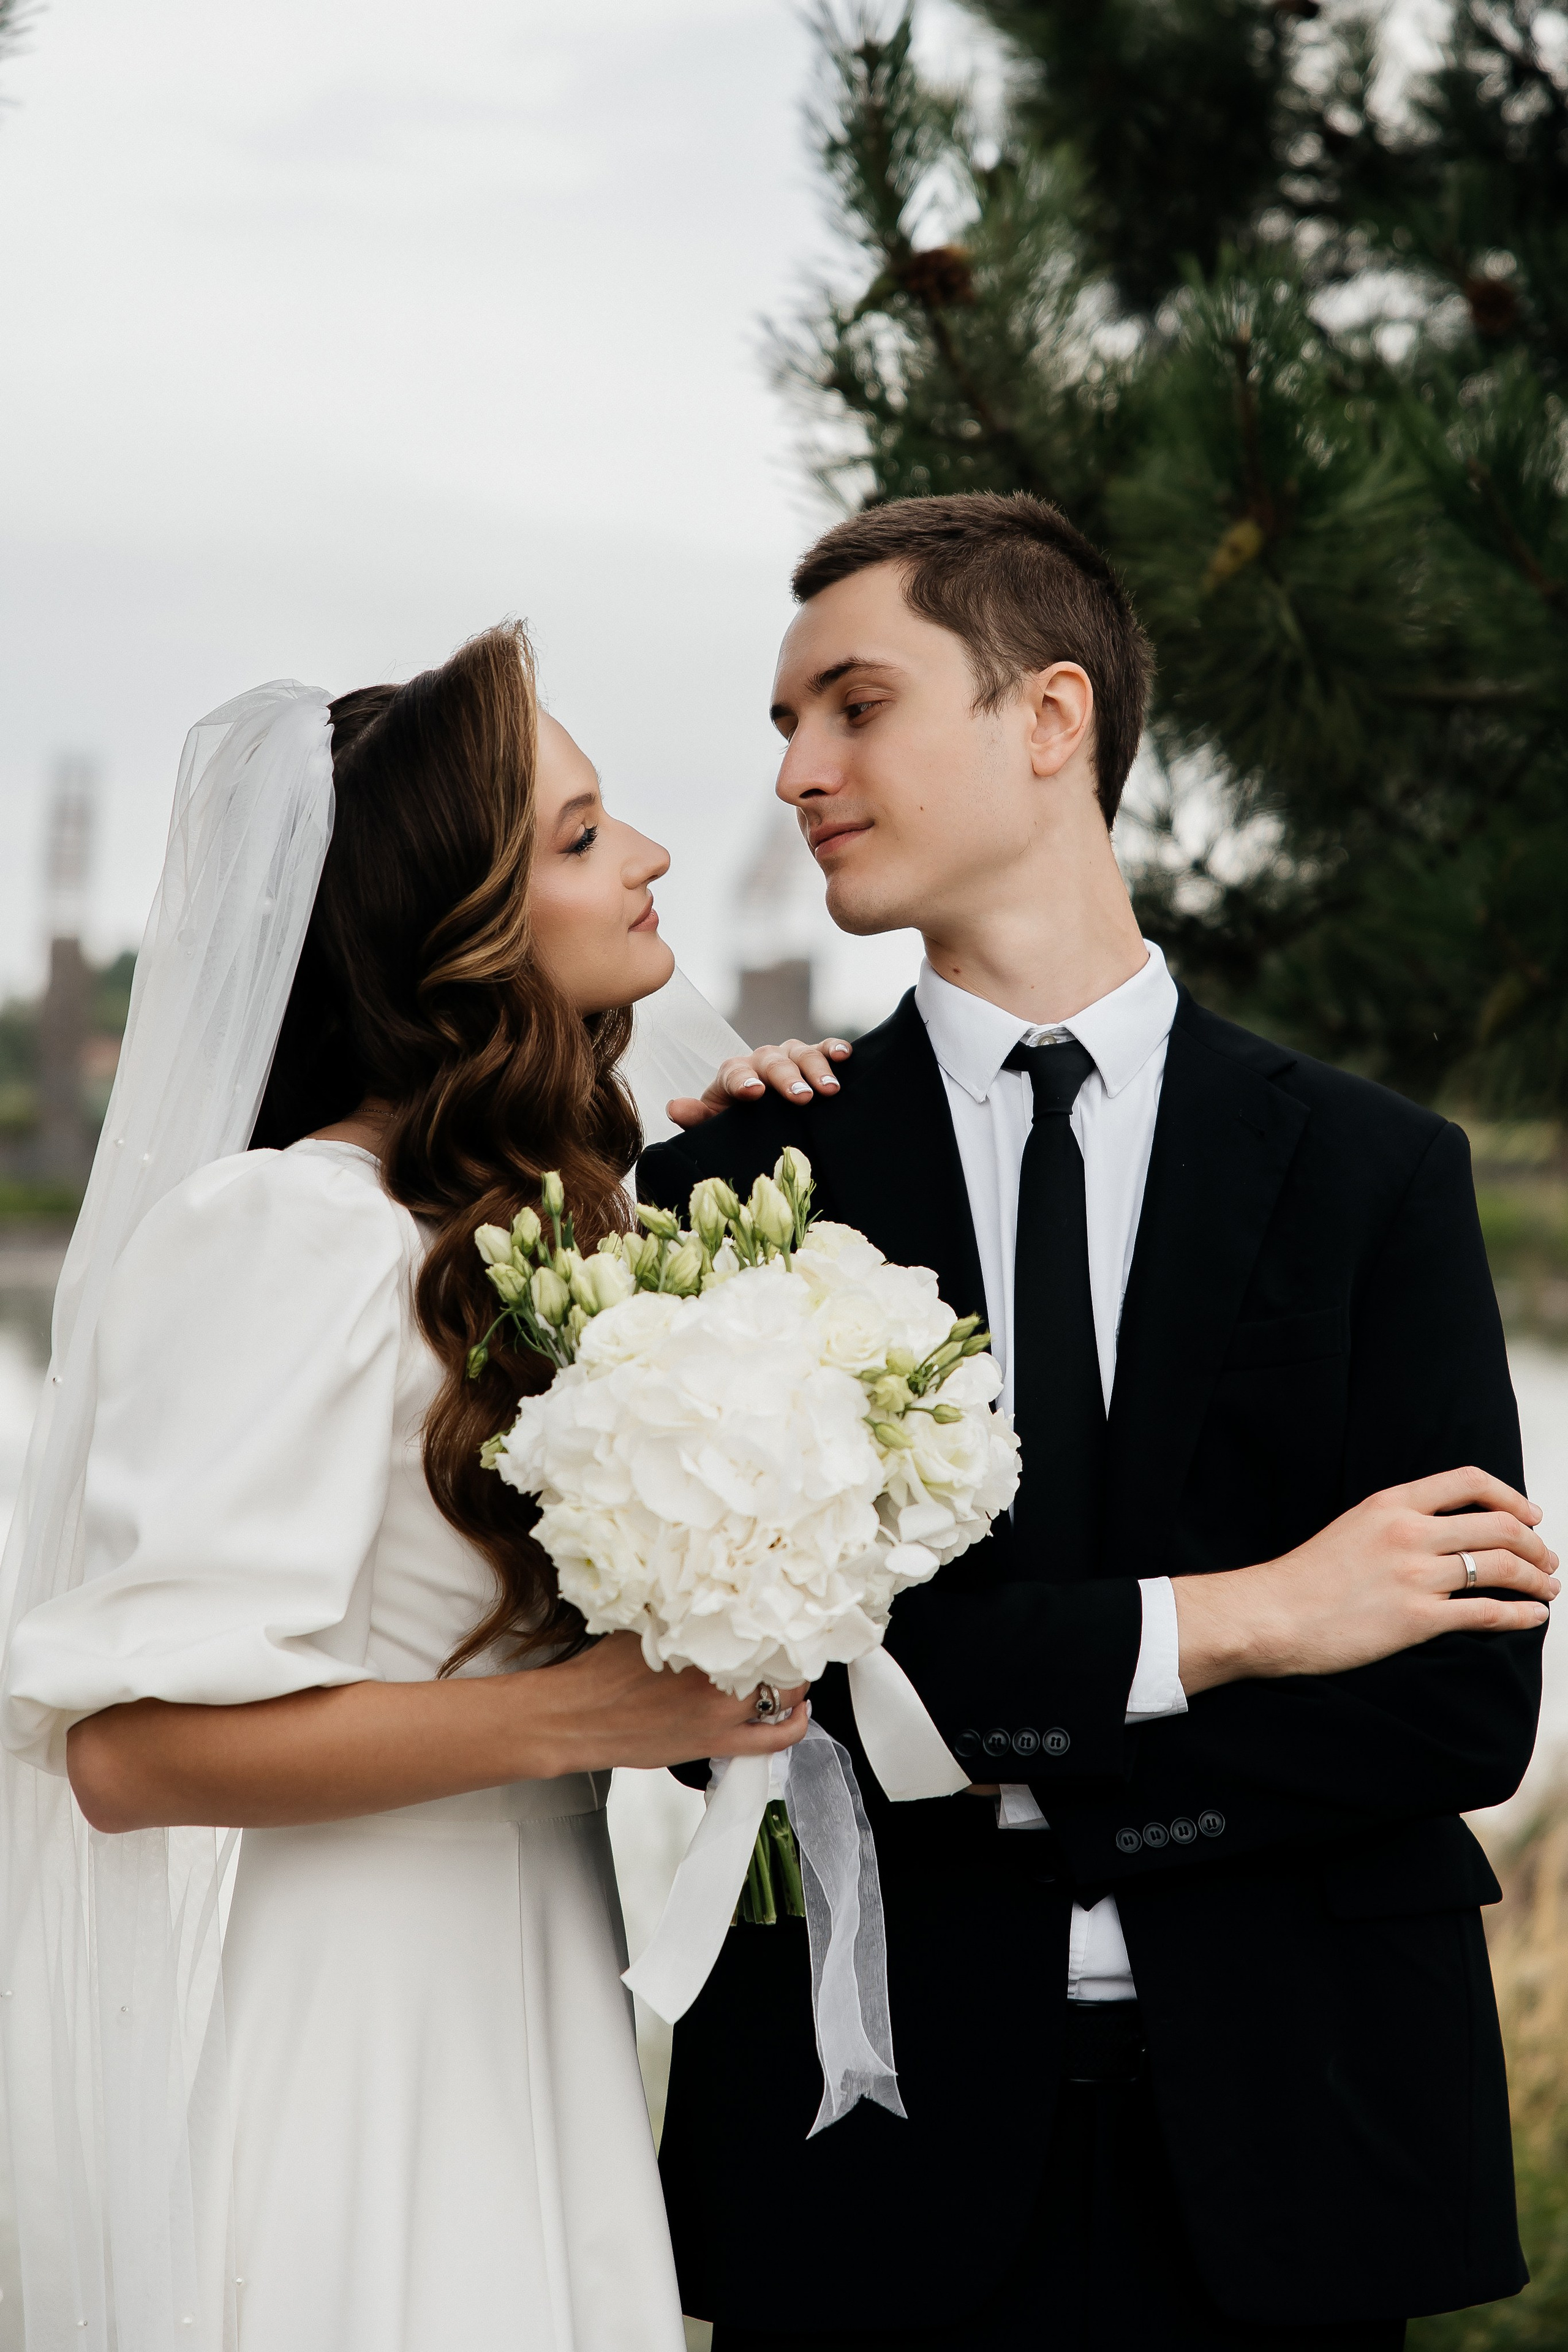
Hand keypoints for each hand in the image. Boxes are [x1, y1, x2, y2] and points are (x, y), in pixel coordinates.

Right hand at [536, 1631, 810, 1773]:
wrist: (576, 1718)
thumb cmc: (602, 1673)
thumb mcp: (646, 1626)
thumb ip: (685, 1616)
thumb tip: (712, 1596)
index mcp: (701, 1647)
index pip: (763, 1627)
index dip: (783, 1619)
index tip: (787, 1612)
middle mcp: (717, 1685)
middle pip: (781, 1663)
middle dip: (793, 1651)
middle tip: (797, 1641)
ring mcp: (720, 1719)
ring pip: (783, 1701)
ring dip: (795, 1686)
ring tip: (797, 1672)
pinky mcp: (714, 1745)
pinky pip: (771, 1742)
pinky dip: (791, 1726)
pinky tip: (795, 1712)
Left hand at [666, 1036, 851, 1128]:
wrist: (762, 1115)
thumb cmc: (738, 1122)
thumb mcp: (716, 1124)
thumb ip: (697, 1117)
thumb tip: (674, 1107)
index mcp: (734, 1075)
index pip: (735, 1074)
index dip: (743, 1081)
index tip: (754, 1093)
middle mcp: (761, 1060)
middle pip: (773, 1063)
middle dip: (788, 1079)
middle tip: (802, 1098)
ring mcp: (788, 1056)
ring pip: (801, 1054)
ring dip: (817, 1069)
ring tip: (830, 1089)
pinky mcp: (813, 1058)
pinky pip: (824, 1048)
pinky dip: (834, 1048)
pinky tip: (845, 1055)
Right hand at [1176, 1467, 1558, 1694]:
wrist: (1270, 1615)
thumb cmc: (1306, 1579)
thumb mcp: (1352, 1529)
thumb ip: (1398, 1524)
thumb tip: (1444, 1533)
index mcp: (1391, 1504)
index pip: (1468, 1482)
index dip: (1511, 1497)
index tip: (1531, 1515)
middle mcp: (1408, 1532)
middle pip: (1498, 1526)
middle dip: (1535, 1544)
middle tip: (1547, 1561)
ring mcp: (1414, 1575)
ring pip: (1501, 1567)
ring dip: (1536, 1578)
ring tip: (1547, 1589)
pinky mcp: (1417, 1619)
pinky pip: (1487, 1612)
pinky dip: (1522, 1614)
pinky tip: (1535, 1617)